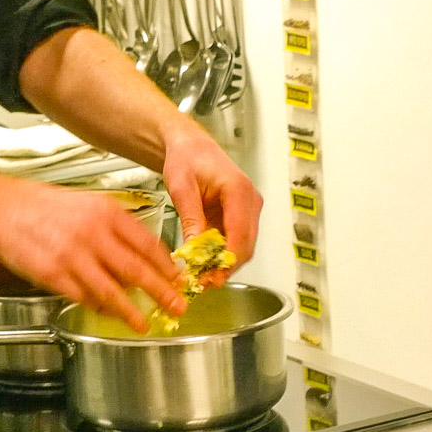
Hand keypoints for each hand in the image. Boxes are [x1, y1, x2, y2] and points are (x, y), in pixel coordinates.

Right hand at [0, 183, 186, 331]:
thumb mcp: (90, 205)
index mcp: (107, 213)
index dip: (166, 266)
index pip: (147, 243)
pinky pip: (83, 297)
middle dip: (161, 291)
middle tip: (177, 305)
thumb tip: (143, 258)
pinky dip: (99, 307)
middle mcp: (93, 234)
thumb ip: (117, 229)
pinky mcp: (53, 275)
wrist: (5, 209)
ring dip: (131, 310)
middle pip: (136, 270)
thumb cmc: (48, 207)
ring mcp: (72, 256)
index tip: (178, 279)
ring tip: (144, 323)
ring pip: (111, 290)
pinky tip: (110, 314)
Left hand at [162, 129, 262, 285]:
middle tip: (202, 283)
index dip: (228, 260)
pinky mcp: (241, 218)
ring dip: (223, 265)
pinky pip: (235, 242)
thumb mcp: (181, 187)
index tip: (213, 277)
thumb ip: (191, 218)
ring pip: (243, 248)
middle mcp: (250, 201)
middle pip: (245, 245)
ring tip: (200, 277)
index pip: (240, 233)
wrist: (191, 148)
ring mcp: (249, 210)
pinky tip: (205, 265)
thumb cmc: (187, 158)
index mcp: (238, 190)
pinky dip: (221, 256)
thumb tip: (195, 249)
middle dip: (225, 268)